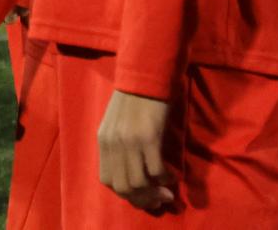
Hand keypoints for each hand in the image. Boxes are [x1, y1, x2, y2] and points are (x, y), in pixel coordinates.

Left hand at [97, 90, 176, 209]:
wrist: (145, 76)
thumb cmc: (133, 98)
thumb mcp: (116, 122)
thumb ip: (118, 144)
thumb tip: (130, 170)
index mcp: (104, 140)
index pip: (107, 180)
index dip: (125, 193)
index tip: (141, 195)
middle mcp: (113, 144)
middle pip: (123, 187)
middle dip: (142, 200)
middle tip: (158, 200)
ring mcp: (130, 142)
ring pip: (139, 184)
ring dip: (155, 194)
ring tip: (167, 192)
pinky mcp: (149, 138)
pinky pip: (157, 172)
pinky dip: (166, 179)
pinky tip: (173, 176)